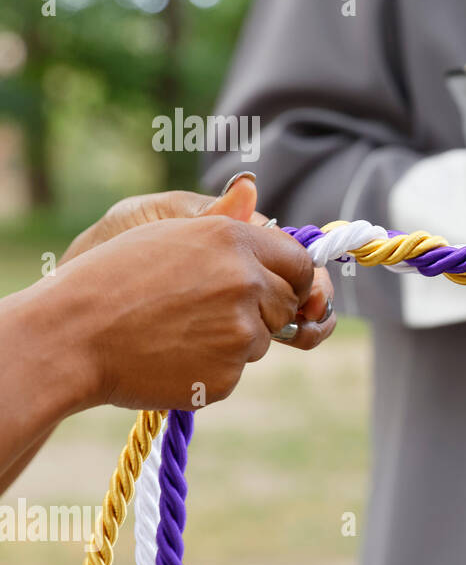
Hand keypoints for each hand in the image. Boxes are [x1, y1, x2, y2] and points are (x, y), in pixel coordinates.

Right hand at [51, 216, 317, 409]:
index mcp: (232, 240)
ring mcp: (241, 331)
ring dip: (234, 338)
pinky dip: (212, 367)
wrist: (69, 337)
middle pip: (286, 302)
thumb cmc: (109, 280)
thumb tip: (253, 191)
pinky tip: (170, 354)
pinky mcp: (228, 373)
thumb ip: (222, 222)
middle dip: (262, 308)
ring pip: (262, 338)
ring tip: (176, 329)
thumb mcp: (163, 232)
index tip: (279, 284)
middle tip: (209, 310)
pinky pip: (236, 369)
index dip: (290, 275)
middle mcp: (246, 282)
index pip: (297, 260)